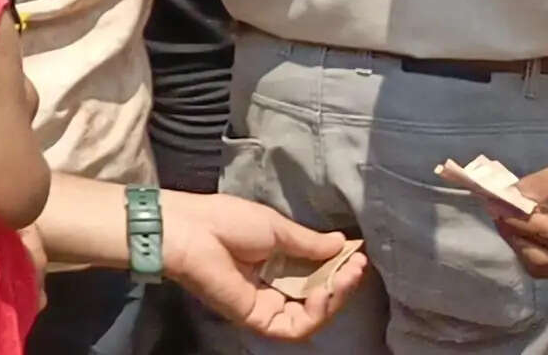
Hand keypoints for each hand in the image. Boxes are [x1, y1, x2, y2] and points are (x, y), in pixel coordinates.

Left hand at [156, 189, 365, 338]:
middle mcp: (273, 285)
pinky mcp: (259, 319)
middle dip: (342, 283)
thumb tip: (342, 245)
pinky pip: (294, 327)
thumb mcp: (277, 227)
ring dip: (335, 298)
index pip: (316, 272)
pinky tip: (323, 293)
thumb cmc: (226, 221)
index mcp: (275, 260)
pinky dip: (315, 313)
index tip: (358, 253)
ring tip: (347, 276)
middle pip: (318, 295)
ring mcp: (266, 304)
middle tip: (358, 266)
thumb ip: (308, 242)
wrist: (190, 231)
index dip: (338, 266)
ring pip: (311, 315)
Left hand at [494, 155, 547, 281]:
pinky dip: (536, 252)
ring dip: (521, 245)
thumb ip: (543, 183)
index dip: (516, 220)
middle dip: (514, 235)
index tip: (495, 202)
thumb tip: (508, 195)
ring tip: (514, 220)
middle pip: (542, 258)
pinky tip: (533, 232)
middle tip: (499, 212)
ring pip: (544, 268)